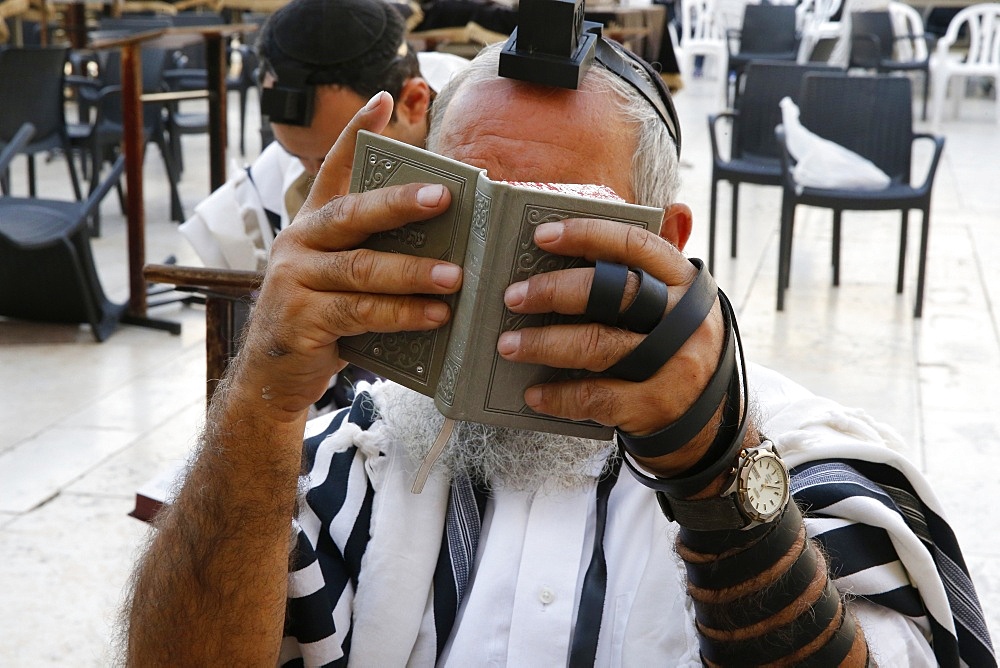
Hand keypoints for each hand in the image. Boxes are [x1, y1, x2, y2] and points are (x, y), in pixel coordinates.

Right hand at [231, 92, 461, 419]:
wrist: (271, 376)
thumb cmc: (320, 320)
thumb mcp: (340, 280)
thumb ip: (374, 258)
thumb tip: (448, 250)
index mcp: (312, 227)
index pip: (332, 170)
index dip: (355, 135)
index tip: (381, 102)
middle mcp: (298, 244)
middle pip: (352, 213)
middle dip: (401, 202)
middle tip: (445, 197)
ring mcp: (294, 280)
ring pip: (361, 268)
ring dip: (413, 272)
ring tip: (457, 276)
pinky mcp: (300, 319)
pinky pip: (360, 312)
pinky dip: (402, 314)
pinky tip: (435, 315)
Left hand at [498, 218, 725, 477]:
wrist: (709, 420)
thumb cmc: (670, 347)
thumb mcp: (668, 307)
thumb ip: (632, 279)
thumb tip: (556, 257)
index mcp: (683, 281)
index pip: (635, 246)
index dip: (587, 234)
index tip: (541, 235)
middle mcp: (685, 319)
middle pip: (614, 293)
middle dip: (556, 290)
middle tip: (513, 296)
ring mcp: (674, 364)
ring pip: (598, 346)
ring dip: (545, 343)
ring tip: (508, 344)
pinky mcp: (656, 405)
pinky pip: (596, 397)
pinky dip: (559, 395)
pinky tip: (533, 393)